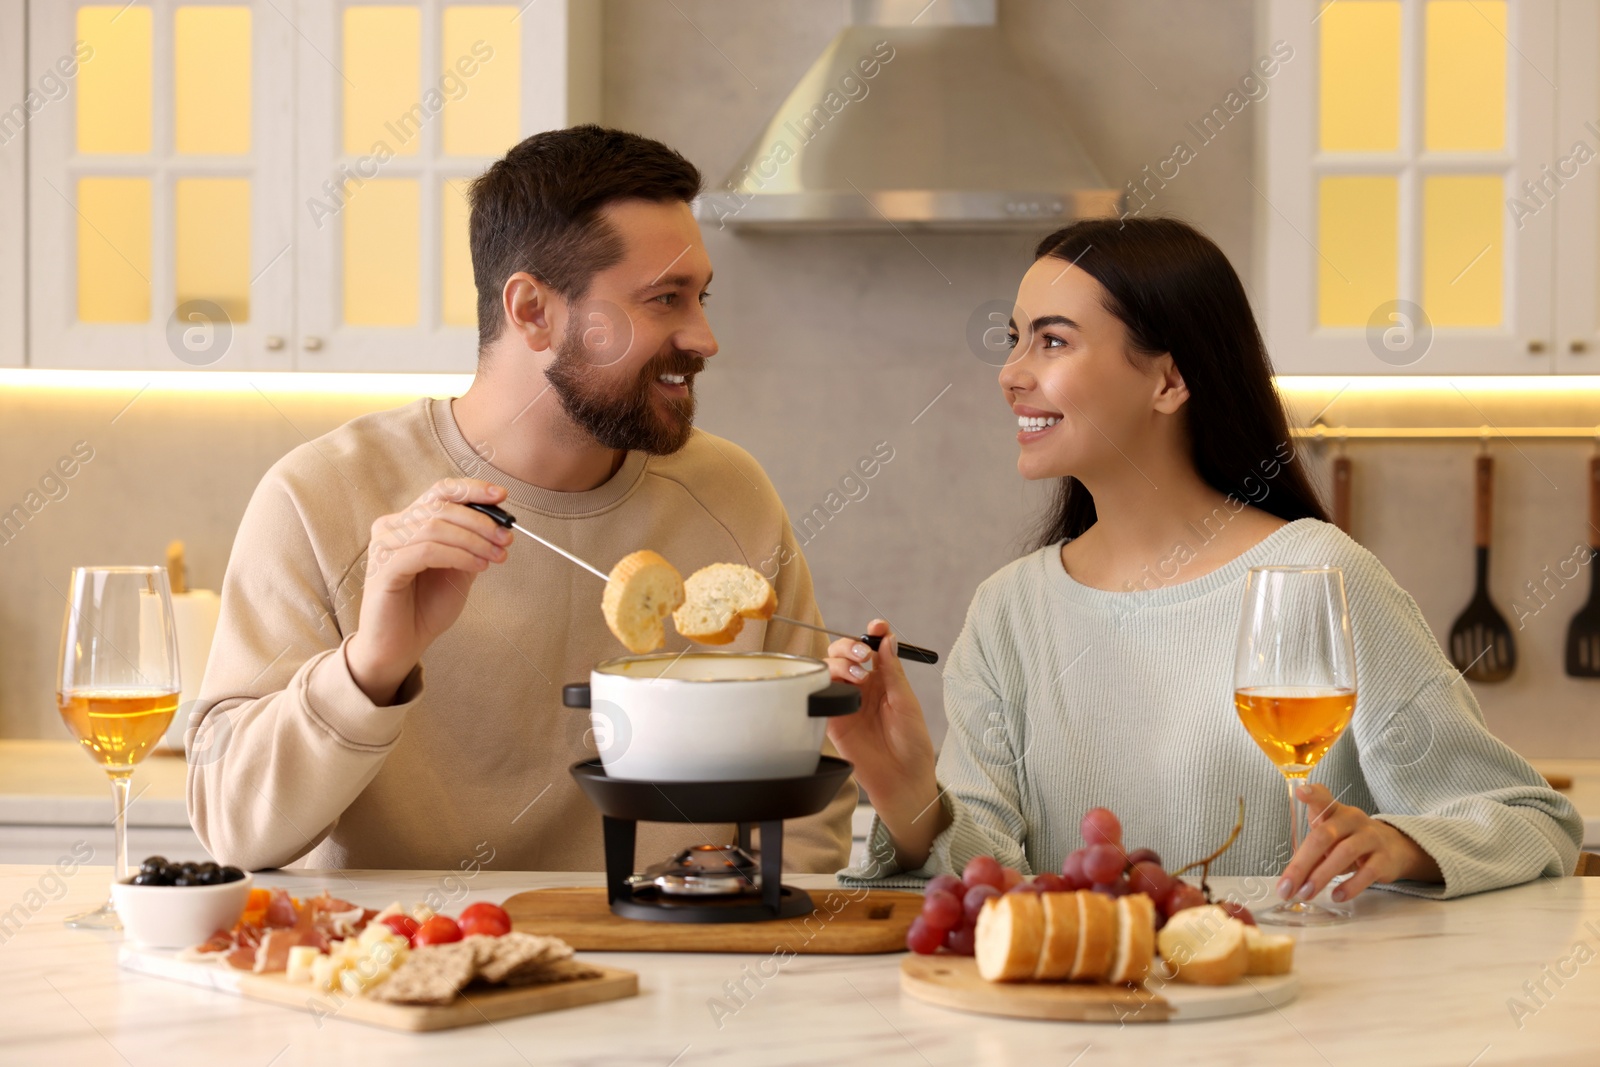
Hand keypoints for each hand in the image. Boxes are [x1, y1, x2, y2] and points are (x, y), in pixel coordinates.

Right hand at [345, 478, 512, 704]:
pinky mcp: (384, 568)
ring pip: (435, 527)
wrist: (401, 646)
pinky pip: (427, 551)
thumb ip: (470, 544)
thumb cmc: (425, 608)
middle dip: (480, 521)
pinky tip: (478, 566)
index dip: (472, 489)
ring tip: (496, 556)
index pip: (440, 491)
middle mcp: (391, 528)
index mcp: (407, 522)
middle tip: (506, 538)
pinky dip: (458, 555)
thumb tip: (499, 523)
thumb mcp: (457, 570)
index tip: (502, 496)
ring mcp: (384, 546)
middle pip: (441, 506)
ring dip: (474, 540)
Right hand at [825, 619, 945, 866]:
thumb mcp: (906, 702)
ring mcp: (845, 701)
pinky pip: (819, 693)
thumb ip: (893, 671)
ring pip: (829, 668)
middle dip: (850, 646)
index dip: (873, 632)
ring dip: (841, 663)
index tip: (877, 626)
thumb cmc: (912, 744)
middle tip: (865, 656)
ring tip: (859, 676)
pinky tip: (841, 688)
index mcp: (882, 680)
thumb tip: (886, 638)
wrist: (903, 780)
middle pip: (844, 653)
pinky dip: (824, 683)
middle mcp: (861, 687)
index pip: (872, 647)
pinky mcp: (831, 719)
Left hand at [1276, 782, 1441, 903]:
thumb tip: (1290, 879)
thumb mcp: (1331, 837)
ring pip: (1344, 853)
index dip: (1312, 795)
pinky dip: (1350, 886)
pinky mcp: (1384, 859)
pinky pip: (1367, 872)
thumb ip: (1311, 850)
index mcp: (1335, 811)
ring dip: (1321, 876)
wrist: (1394, 848)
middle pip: (1324, 836)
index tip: (1300, 792)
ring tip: (1306, 894)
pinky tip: (1336, 896)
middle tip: (1287, 886)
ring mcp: (1370, 838)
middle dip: (1302, 863)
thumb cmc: (1350, 840)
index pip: (1323, 798)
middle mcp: (1352, 820)